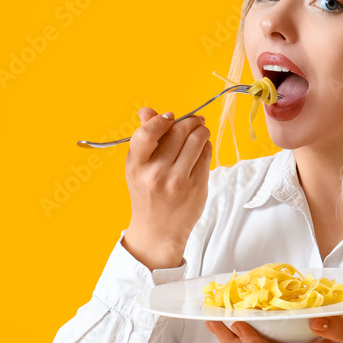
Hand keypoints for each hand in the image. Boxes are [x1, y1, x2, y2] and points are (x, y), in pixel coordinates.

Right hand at [122, 107, 211, 269]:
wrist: (158, 231)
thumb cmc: (147, 195)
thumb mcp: (137, 168)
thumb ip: (144, 138)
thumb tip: (147, 110)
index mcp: (136, 166)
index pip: (146, 134)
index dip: (160, 120)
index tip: (170, 117)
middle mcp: (156, 173)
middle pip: (178, 132)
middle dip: (189, 121)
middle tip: (194, 120)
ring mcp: (178, 181)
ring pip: (196, 140)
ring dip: (202, 129)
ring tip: (200, 130)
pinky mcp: (197, 186)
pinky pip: (206, 155)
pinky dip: (206, 146)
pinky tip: (202, 147)